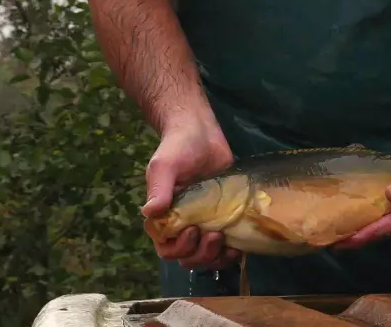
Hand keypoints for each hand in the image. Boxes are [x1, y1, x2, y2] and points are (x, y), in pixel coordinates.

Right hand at [141, 114, 239, 270]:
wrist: (202, 133)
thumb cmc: (178, 148)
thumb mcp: (164, 165)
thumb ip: (158, 188)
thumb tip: (150, 212)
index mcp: (165, 218)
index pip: (167, 249)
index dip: (180, 248)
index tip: (193, 230)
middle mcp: (183, 225)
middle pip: (189, 258)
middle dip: (202, 254)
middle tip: (215, 235)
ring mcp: (205, 224)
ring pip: (207, 257)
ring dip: (217, 258)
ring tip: (229, 245)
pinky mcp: (224, 218)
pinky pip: (225, 246)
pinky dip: (231, 252)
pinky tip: (240, 246)